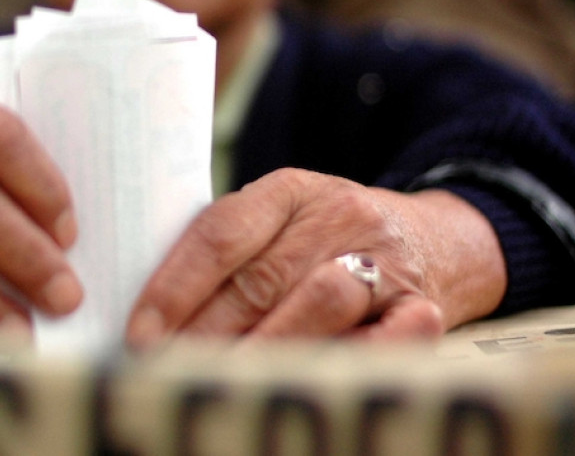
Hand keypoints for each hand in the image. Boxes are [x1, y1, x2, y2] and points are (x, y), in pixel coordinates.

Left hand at [125, 168, 506, 345]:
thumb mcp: (282, 218)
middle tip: (164, 370)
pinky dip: (344, 362)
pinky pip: (386, 340)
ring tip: (217, 385)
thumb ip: (229, 250)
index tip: (140, 332)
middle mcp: (340, 215)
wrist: (435, 238)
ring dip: (261, 352)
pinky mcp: (424, 307)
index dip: (175, 286)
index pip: (220, 233)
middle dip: (204, 333)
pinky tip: (304, 382)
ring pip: (317, 305)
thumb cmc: (330, 237)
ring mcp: (385, 261)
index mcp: (291, 189)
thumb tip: (152, 316)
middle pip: (260, 278)